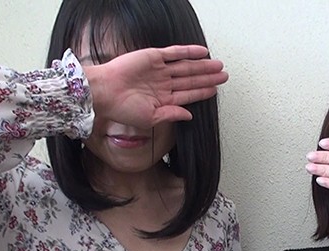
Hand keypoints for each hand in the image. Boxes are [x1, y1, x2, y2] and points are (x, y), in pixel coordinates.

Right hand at [84, 45, 227, 126]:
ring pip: (186, 66)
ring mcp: (159, 70)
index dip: (203, 92)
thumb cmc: (122, 109)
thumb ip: (172, 115)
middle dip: (208, 78)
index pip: (188, 95)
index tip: (216, 90)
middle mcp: (163, 84)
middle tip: (224, 76)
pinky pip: (175, 53)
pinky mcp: (153, 57)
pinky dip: (189, 52)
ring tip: (218, 66)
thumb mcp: (151, 119)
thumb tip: (190, 115)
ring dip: (203, 66)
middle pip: (191, 79)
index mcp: (163, 99)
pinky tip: (203, 52)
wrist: (104, 93)